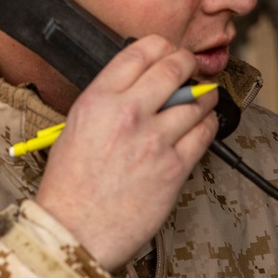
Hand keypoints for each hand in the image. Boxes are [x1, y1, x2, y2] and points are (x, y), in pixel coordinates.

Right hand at [35, 37, 218, 271]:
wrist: (74, 231)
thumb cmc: (70, 186)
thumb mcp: (75, 127)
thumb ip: (108, 101)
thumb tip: (138, 85)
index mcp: (98, 100)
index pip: (140, 52)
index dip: (161, 47)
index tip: (168, 52)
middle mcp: (128, 114)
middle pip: (174, 68)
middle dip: (187, 64)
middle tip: (190, 70)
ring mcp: (154, 141)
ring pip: (196, 101)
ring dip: (204, 95)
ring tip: (203, 97)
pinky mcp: (174, 168)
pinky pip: (204, 133)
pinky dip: (208, 124)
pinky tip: (203, 124)